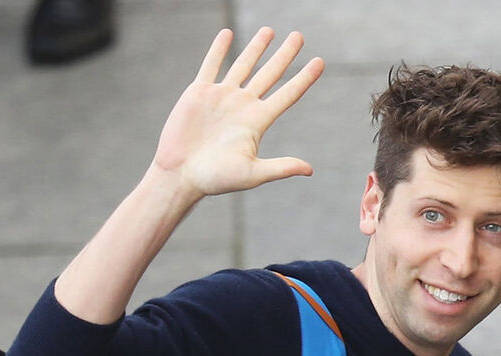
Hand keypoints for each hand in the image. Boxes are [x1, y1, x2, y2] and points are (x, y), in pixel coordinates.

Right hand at [151, 27, 324, 197]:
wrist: (180, 174)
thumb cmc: (215, 179)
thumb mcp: (252, 173)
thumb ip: (280, 167)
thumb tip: (309, 170)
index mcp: (258, 121)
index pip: (288, 94)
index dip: (304, 78)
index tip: (320, 62)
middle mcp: (243, 105)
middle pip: (270, 74)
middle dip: (285, 55)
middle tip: (298, 36)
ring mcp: (221, 97)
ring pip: (243, 65)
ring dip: (256, 47)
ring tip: (269, 30)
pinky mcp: (199, 93)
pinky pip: (211, 65)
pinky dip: (218, 49)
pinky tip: (227, 34)